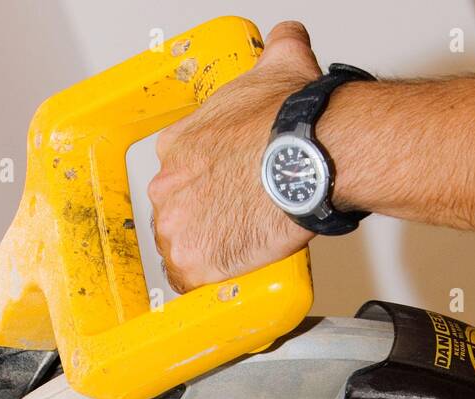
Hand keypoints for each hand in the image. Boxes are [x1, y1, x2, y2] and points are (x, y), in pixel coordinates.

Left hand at [148, 21, 319, 291]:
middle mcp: (169, 183)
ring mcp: (178, 225)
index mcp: (179, 144)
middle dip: (203, 222)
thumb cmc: (291, 122)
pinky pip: (191, 283)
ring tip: (238, 252)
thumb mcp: (280, 65)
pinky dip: (207, 284)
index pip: (177, 174)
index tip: (223, 195)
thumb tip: (287, 38)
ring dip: (205, 253)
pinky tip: (229, 276)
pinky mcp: (195, 260)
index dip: (203, 188)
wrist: (306, 157)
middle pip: (176, 214)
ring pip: (181, 249)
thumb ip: (278, 49)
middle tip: (237, 225)